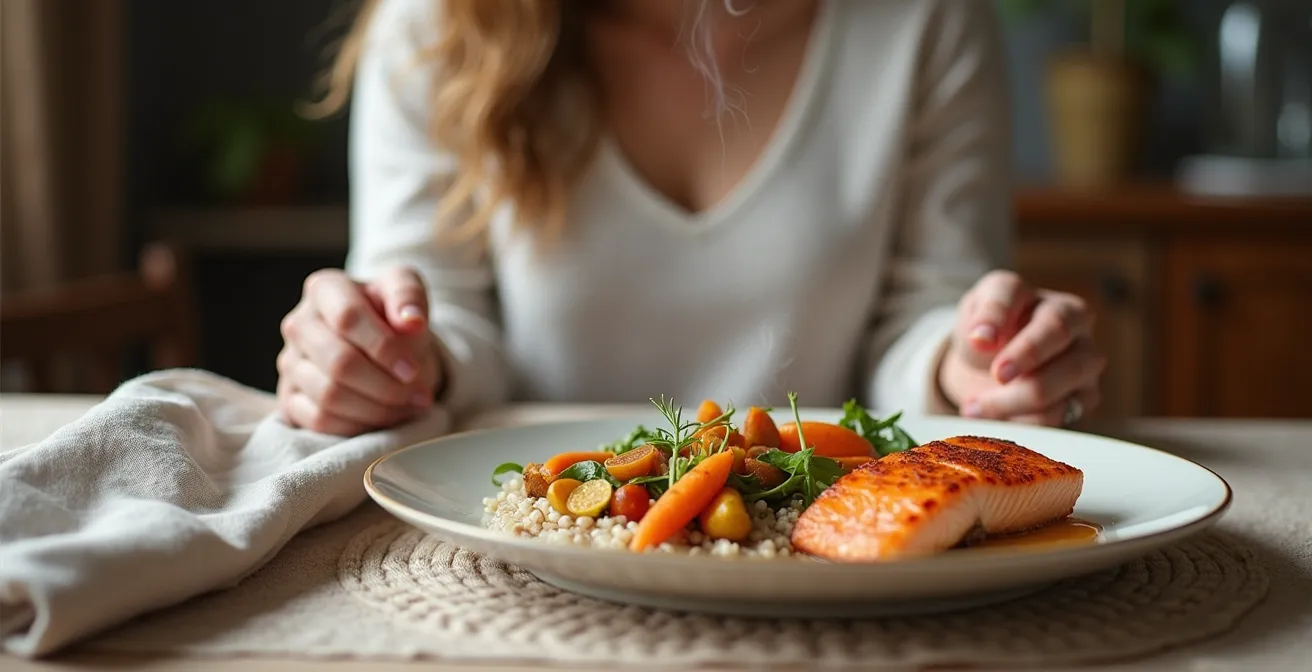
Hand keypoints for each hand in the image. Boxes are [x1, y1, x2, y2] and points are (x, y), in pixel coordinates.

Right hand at [276, 266, 441, 435]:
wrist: (382, 345)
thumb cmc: (391, 315)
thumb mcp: (406, 290)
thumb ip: (409, 297)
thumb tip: (412, 322)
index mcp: (324, 289)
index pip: (348, 318)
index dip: (383, 348)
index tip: (412, 368)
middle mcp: (299, 323)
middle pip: (339, 363)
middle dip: (386, 385)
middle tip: (417, 394)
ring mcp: (290, 362)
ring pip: (329, 396)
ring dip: (377, 408)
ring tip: (408, 405)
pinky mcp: (289, 398)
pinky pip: (319, 421)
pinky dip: (359, 426)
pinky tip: (385, 418)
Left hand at [938, 270, 1105, 425]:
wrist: (998, 364)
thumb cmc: (993, 331)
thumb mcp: (977, 313)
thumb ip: (982, 318)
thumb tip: (981, 338)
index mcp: (1042, 293)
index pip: (1020, 294)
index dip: (998, 318)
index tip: (978, 341)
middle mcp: (1075, 322)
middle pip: (1058, 331)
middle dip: (1025, 355)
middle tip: (996, 375)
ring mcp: (1086, 359)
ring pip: (1066, 375)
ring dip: (1016, 397)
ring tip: (974, 407)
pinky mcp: (1085, 396)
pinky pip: (1061, 412)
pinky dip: (1024, 419)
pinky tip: (995, 418)